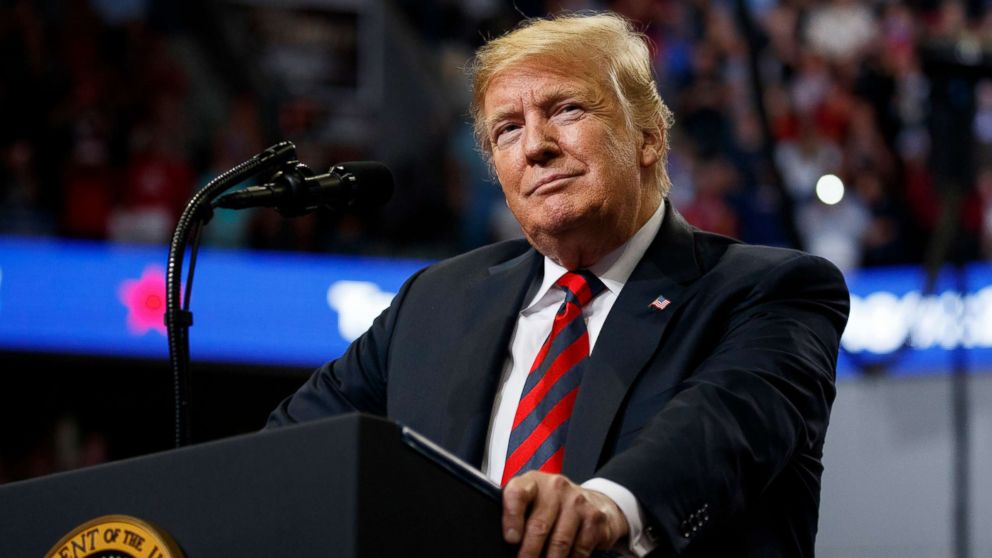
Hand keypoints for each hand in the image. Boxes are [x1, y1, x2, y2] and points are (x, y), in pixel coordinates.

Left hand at [502, 471, 628, 556]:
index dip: (512, 518)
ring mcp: (577, 501)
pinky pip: (579, 549)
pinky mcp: (594, 517)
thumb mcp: (533, 502)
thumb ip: (518, 516)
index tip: (511, 539)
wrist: (594, 502)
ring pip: (559, 541)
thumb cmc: (554, 505)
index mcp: (533, 482)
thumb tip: (508, 542)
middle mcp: (556, 487)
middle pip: (538, 525)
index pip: (518, 494)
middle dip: (529, 552)